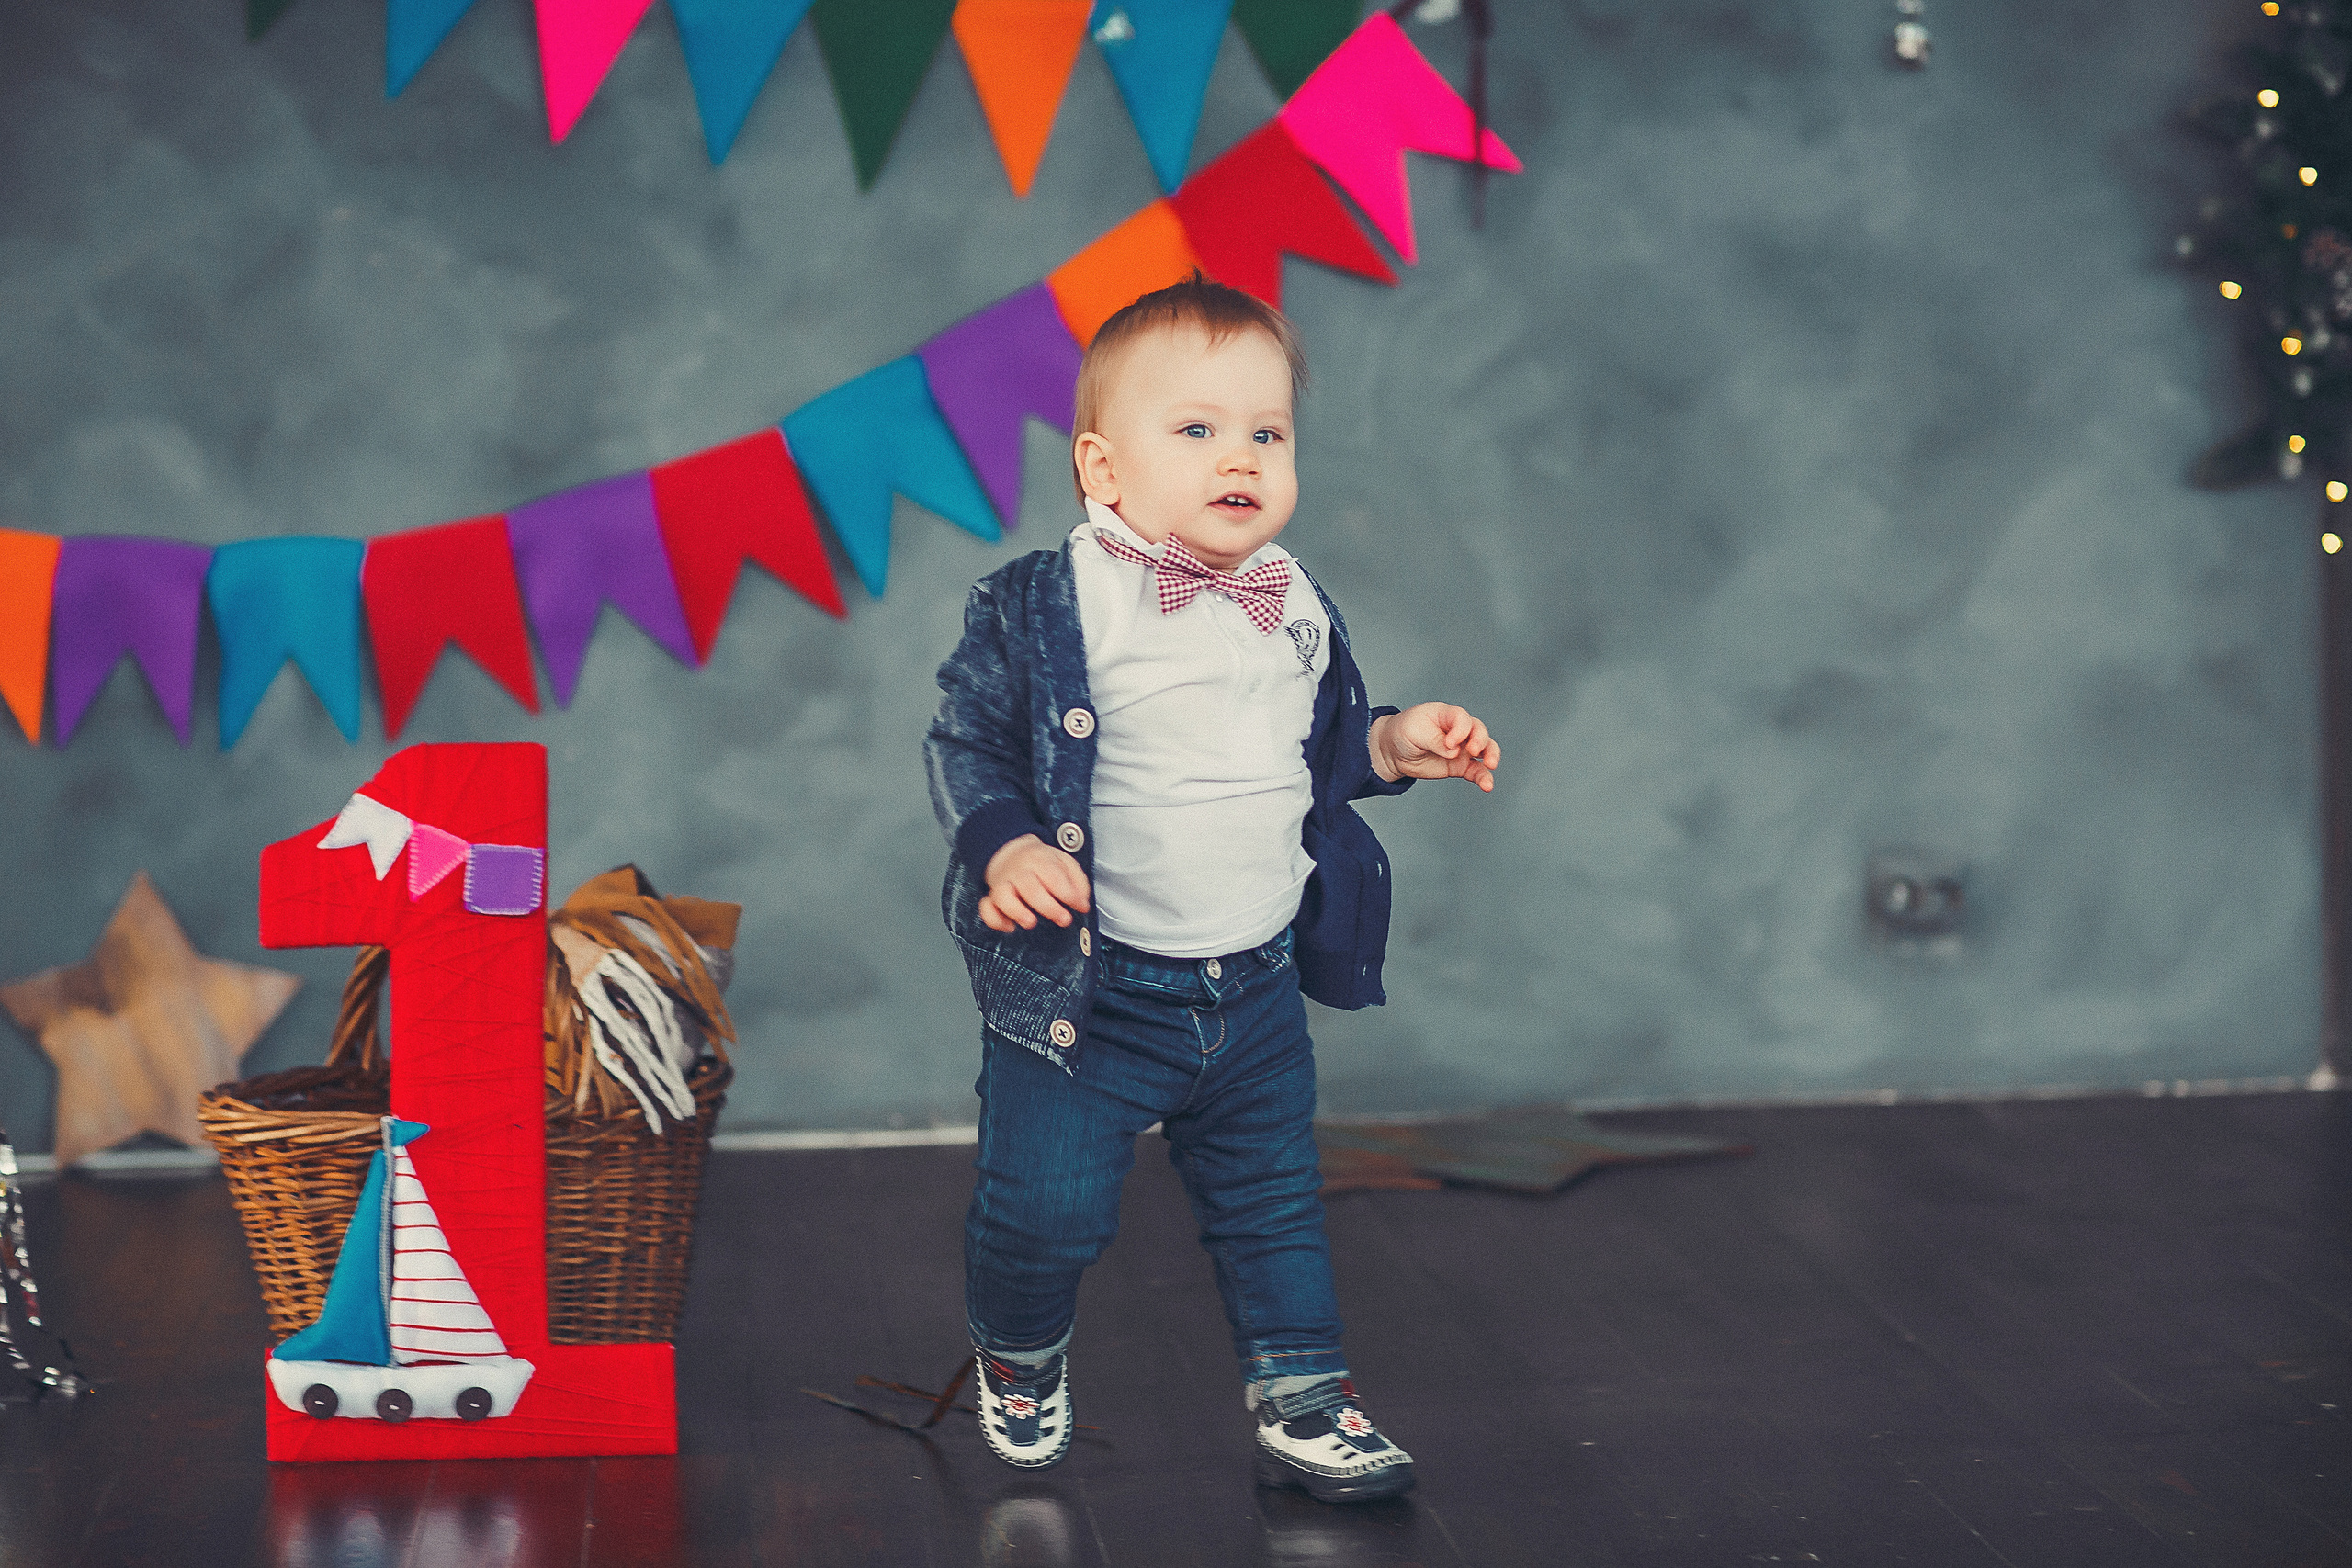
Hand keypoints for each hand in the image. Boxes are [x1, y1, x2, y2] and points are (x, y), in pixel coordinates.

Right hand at [979, 834, 1092, 931]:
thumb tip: (1083, 903)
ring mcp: (1003, 884)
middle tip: (1064, 920)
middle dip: (1048, 907)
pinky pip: (986, 908)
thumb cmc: (1043, 863)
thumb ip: (1078, 881)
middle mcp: (1019, 872)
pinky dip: (995, 920)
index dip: (1068, 893)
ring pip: (1003, 896)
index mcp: (1039, 860)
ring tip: (1031, 923)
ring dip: (1016, 911)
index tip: (1080, 907)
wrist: (1011, 851)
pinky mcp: (992, 897)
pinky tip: (1010, 927)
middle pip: (1030, 888)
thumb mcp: (1065, 863)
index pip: (1053, 875)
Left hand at [1370, 703, 1500, 790]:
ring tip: (1490, 765)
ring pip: (1485, 749)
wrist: (1394, 752)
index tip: (1450, 743)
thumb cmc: (1403, 733)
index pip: (1462, 718)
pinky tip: (1487, 785)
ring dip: (1491, 755)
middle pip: (1479, 730)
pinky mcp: (1460, 765)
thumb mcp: (1413, 731)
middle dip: (1480, 740)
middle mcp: (1458, 729)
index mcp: (1446, 714)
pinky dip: (1484, 777)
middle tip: (1473, 750)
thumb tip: (1454, 752)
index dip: (1460, 730)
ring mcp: (1462, 748)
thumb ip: (1434, 740)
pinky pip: (1477, 771)